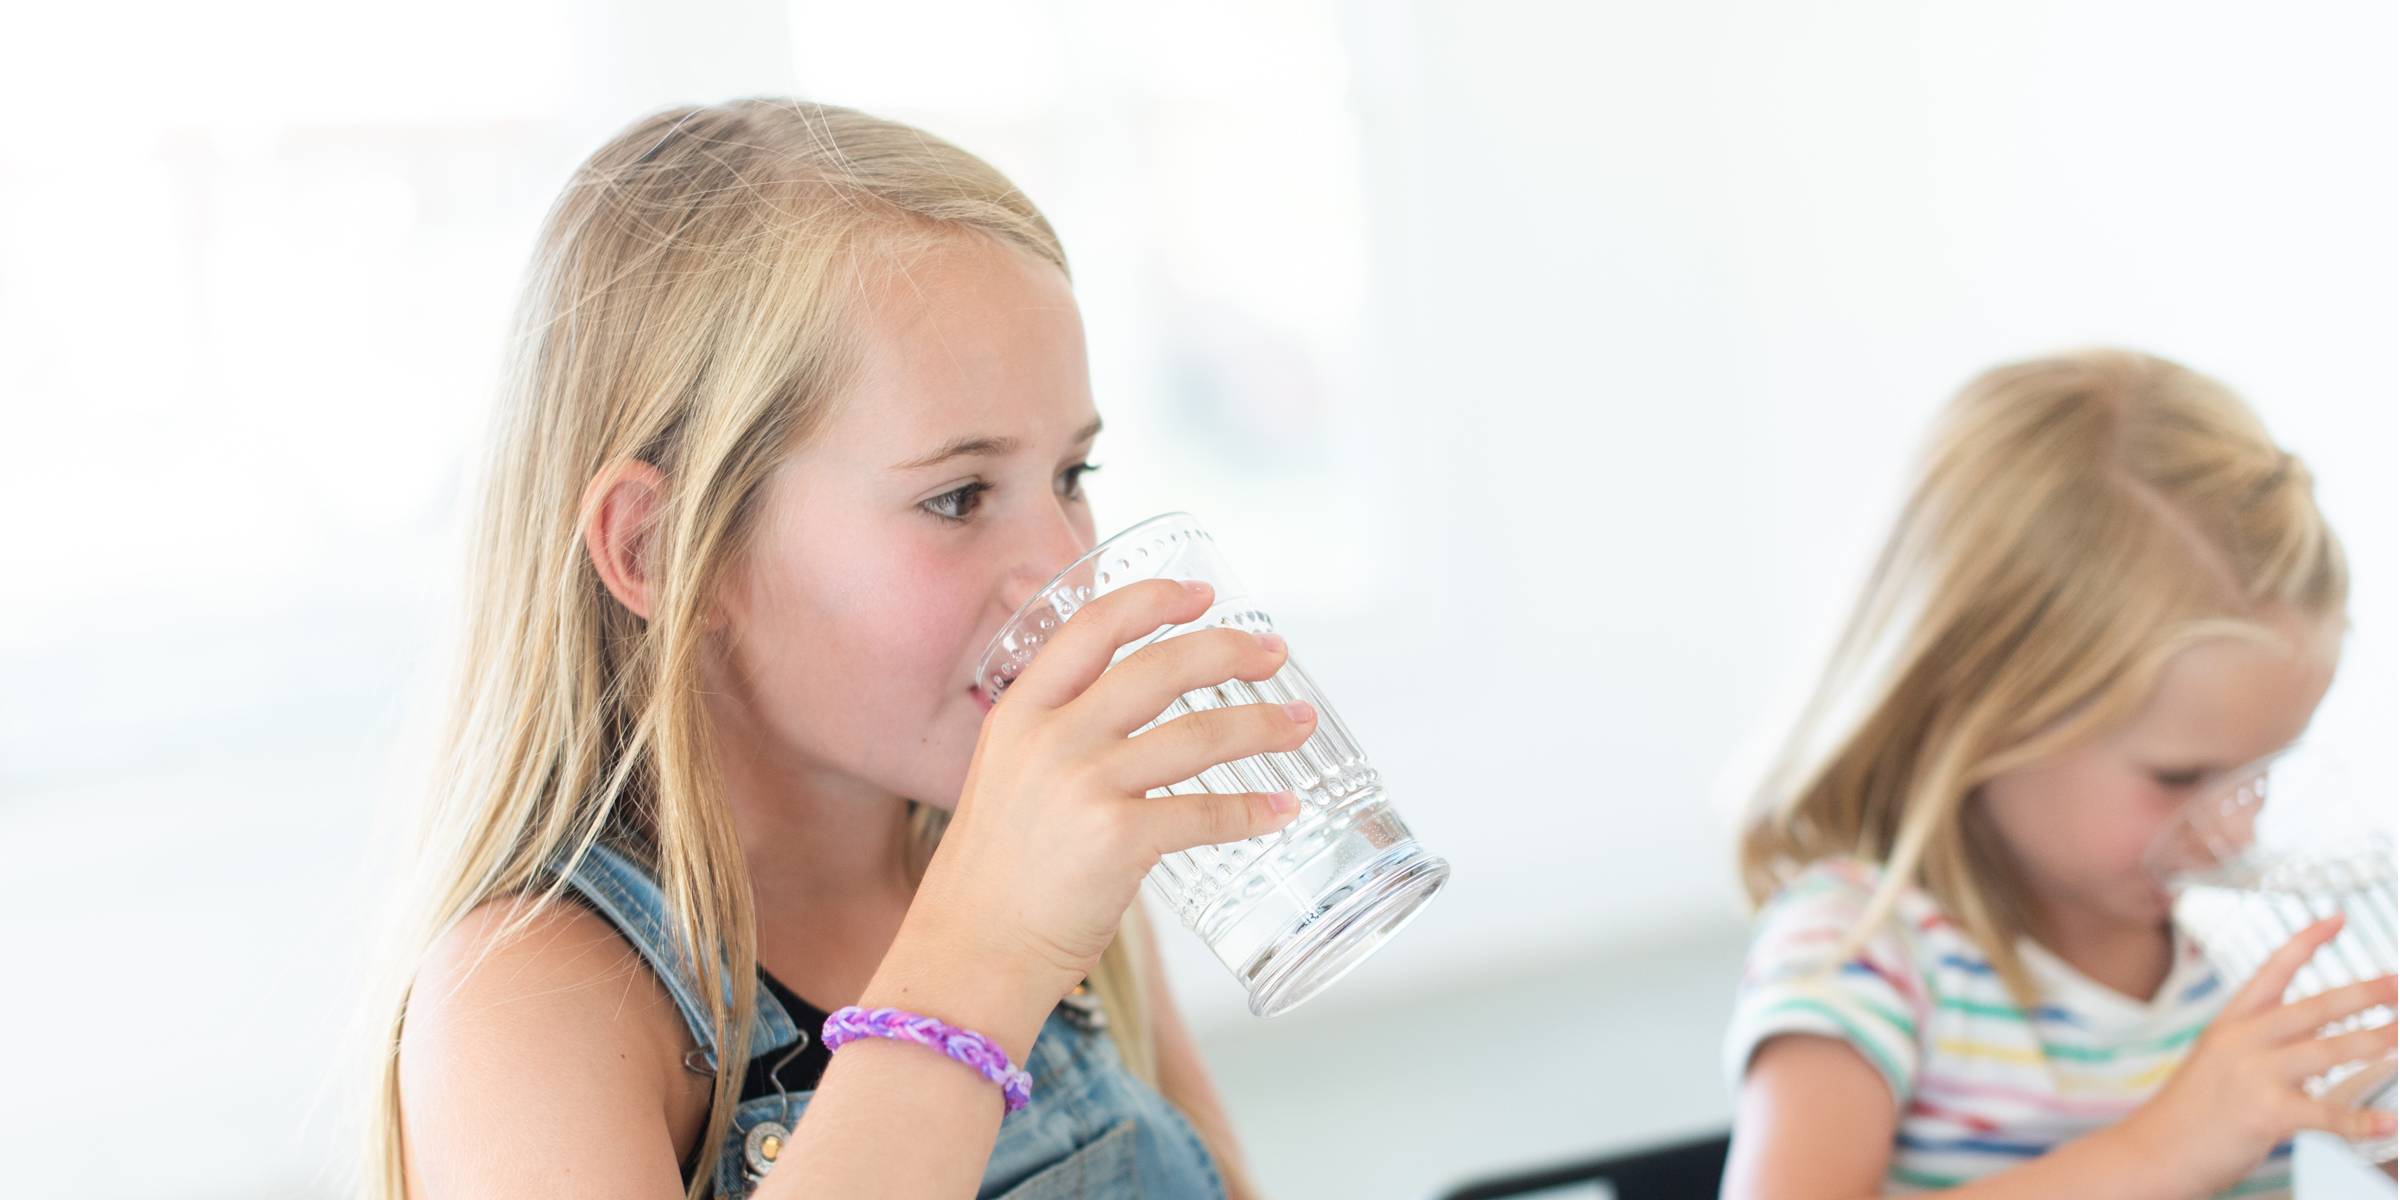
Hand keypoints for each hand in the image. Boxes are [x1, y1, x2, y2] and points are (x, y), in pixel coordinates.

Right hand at [896, 578, 1312, 1015]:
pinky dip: (1253, 811)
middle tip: (1275, 655)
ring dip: (1262, 726)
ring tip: (1300, 725)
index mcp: (1020, 713)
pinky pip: (1205, 814)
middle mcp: (1051, 738)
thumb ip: (1058, 739)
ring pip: (1198, 734)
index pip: (1093, 626)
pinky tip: (1281, 810)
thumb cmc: (995, 876)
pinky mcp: (1117, 840)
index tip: (1202, 593)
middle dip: (1230, 652)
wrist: (970, 952)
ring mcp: (1085, 785)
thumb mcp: (1007, 778)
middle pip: (1161, 667)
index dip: (1153, 600)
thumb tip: (1138, 719)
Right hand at [2116, 915, 2398, 1194]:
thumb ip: (2263, 1048)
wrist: (2152, 1152)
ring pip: (2326, 1051)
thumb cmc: (2188, 1114)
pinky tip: (2389, 1121)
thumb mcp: (2217, 1063)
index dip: (2306, 943)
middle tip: (2395, 984)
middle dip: (2361, 994)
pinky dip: (2363, 1121)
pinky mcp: (2266, 1114)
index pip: (2272, 971)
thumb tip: (2316, 1040)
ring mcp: (2254, 1076)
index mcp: (2229, 1025)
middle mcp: (2241, 1042)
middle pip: (2311, 1009)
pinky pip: (2326, 1114)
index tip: (2336, 920)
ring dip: (2373, 1043)